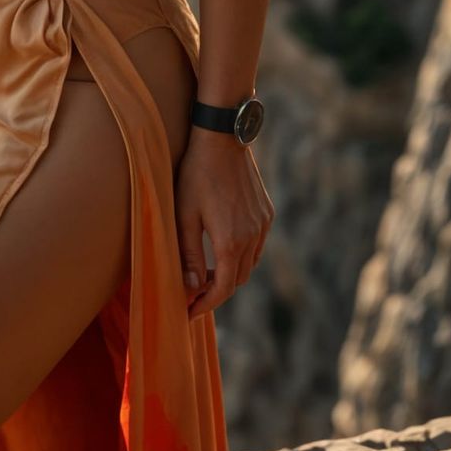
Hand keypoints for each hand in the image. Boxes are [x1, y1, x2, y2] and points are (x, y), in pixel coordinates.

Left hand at [174, 128, 272, 319]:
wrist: (222, 138)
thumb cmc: (196, 174)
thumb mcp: (184, 214)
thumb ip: (189, 254)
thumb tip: (193, 288)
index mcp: (231, 241)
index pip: (223, 289)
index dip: (206, 305)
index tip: (189, 312)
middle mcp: (253, 237)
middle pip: (238, 279)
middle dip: (217, 292)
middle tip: (194, 296)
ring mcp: (263, 224)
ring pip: (250, 264)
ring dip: (231, 274)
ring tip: (207, 276)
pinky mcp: (266, 213)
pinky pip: (257, 244)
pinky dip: (242, 255)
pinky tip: (225, 250)